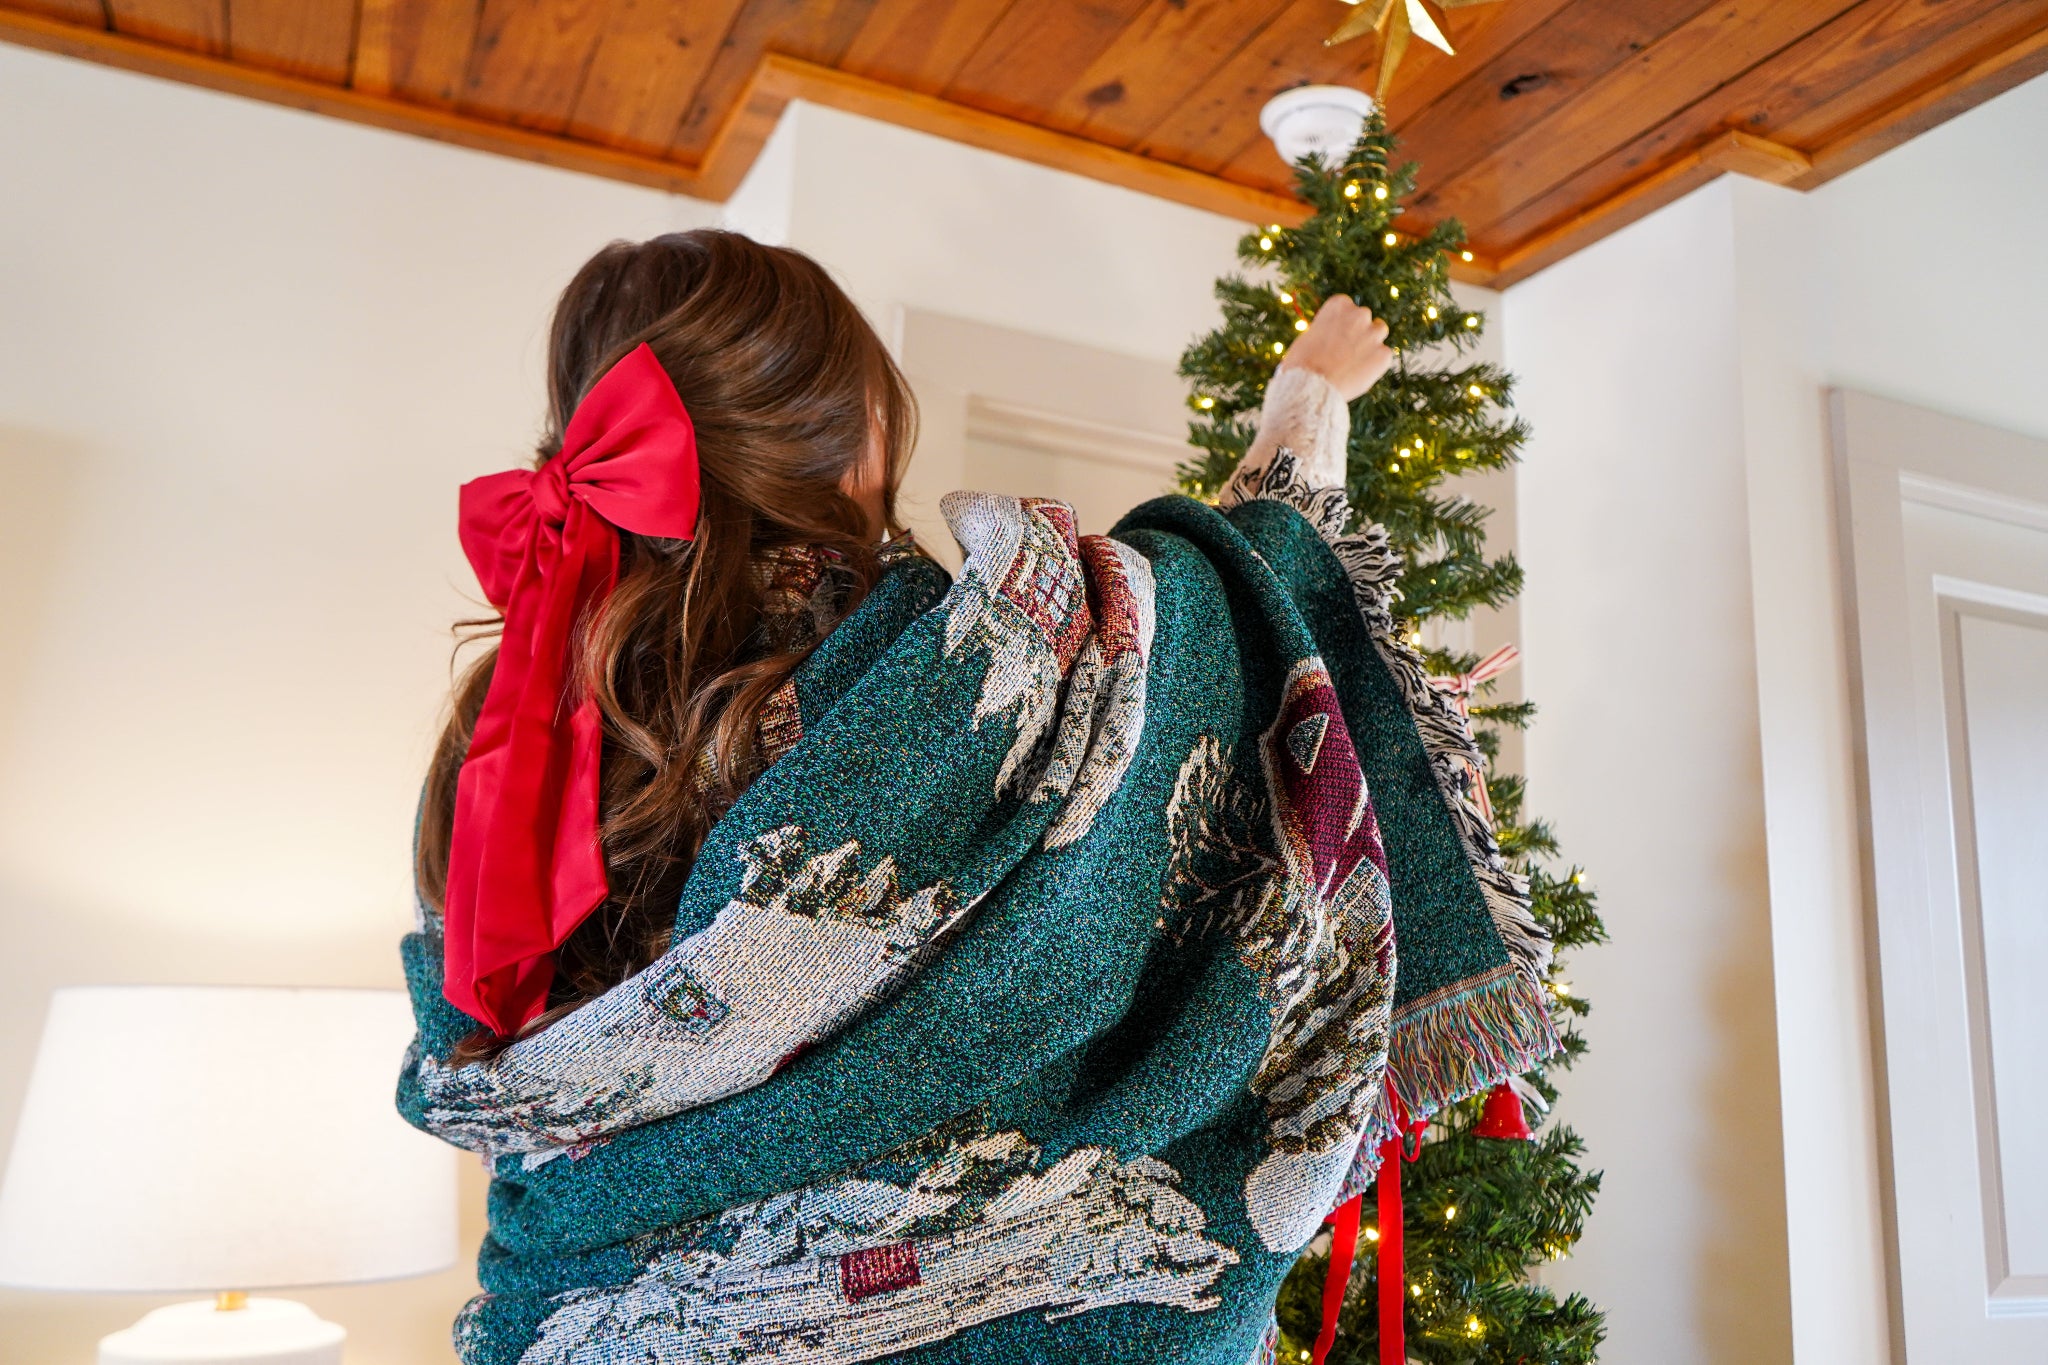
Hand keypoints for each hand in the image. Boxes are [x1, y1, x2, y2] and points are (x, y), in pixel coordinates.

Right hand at [1278, 295, 1392, 401]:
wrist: (1311, 385)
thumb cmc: (1302, 362)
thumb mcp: (1310, 335)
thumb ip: (1327, 330)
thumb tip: (1335, 337)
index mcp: (1339, 304)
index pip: (1347, 308)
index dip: (1342, 323)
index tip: (1336, 336)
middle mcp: (1360, 313)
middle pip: (1364, 318)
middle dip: (1358, 331)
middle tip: (1346, 351)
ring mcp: (1374, 333)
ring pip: (1379, 332)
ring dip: (1371, 342)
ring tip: (1356, 361)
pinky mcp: (1384, 354)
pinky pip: (1383, 357)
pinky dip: (1375, 365)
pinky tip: (1359, 375)